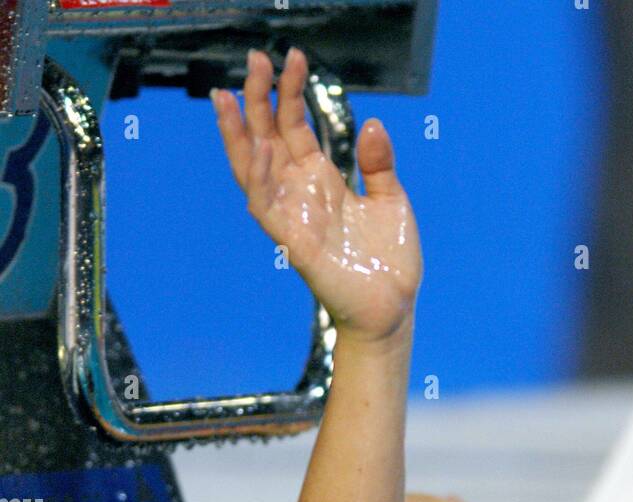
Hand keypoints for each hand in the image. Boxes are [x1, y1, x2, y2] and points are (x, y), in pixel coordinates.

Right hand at [211, 47, 422, 342]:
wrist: (392, 308)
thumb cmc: (388, 261)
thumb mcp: (391, 201)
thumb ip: (379, 164)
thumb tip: (373, 125)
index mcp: (321, 179)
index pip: (293, 126)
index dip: (290, 92)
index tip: (292, 58)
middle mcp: (301, 194)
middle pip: (266, 137)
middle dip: (257, 99)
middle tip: (255, 58)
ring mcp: (293, 217)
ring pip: (252, 169)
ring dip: (241, 133)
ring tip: (234, 95)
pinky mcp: (293, 243)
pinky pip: (266, 207)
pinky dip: (260, 178)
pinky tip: (262, 147)